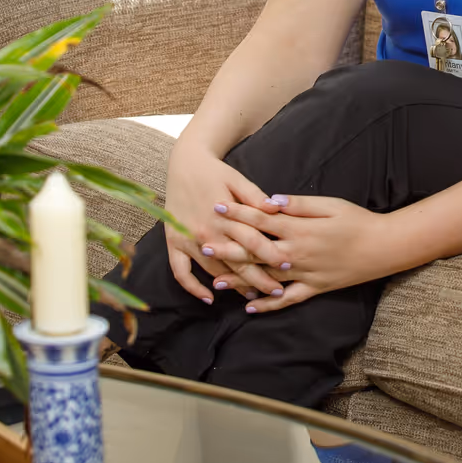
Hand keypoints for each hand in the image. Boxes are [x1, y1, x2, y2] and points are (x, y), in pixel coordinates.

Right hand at [163, 149, 285, 301]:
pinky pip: (180, 272)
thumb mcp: (237, 179)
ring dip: (232, 286)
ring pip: (213, 270)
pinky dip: (193, 287)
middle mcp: (206, 231)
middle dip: (258, 279)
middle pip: (236, 261)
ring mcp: (188, 240)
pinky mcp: (173, 243)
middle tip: (276, 292)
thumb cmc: (216, 172)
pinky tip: (209, 298)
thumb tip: (275, 209)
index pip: (252, 241)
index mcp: (224, 217)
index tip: (288, 267)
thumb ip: (255, 197)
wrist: (184, 164)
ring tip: (252, 297)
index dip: (271, 255)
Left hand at [211, 195, 408, 312]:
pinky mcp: (314, 288)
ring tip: (216, 280)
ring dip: (240, 279)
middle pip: (255, 251)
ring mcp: (304, 274)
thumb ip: (299, 204)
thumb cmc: (358, 220)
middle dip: (228, 247)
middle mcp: (296, 254)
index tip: (217, 207)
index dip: (238, 213)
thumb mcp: (330, 204)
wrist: (383, 247)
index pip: (261, 220)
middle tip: (203, 245)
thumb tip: (271, 200)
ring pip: (265, 278)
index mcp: (299, 230)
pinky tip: (249, 306)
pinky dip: (268, 304)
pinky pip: (287, 300)